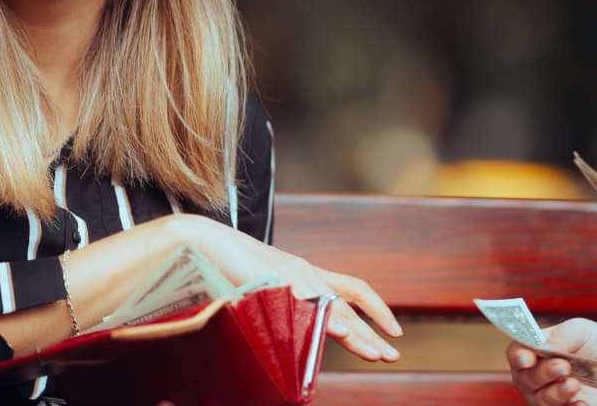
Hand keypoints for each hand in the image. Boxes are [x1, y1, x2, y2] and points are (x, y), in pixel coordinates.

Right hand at [159, 215, 404, 361]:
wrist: (202, 242)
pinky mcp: (278, 277)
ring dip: (355, 332)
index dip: (376, 311)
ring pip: (333, 307)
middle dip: (372, 331)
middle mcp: (307, 273)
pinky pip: (307, 301)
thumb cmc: (228, 268)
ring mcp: (294, 274)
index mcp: (307, 275)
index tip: (394, 332)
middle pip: (349, 305)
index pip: (352, 291)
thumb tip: (292, 335)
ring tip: (374, 352)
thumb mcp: (264, 290)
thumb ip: (282, 308)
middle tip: (393, 353)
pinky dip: (324, 317)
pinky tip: (339, 331)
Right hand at [506, 318, 596, 405]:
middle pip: (526, 379)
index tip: (527, 359)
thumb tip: (544, 346)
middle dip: (543, 373)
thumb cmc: (595, 344)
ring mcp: (548, 395)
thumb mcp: (582, 330)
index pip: (516, 352)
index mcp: (536, 349)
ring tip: (574, 384)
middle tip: (563, 367)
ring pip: (540, 400)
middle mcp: (536, 375)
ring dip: (556, 393)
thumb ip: (563, 335)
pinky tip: (582, 403)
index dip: (518, 356)